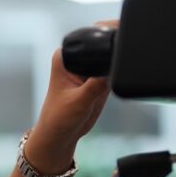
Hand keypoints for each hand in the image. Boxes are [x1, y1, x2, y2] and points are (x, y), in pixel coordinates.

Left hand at [25, 20, 115, 169]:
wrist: (61, 136)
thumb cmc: (59, 118)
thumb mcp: (79, 101)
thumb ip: (96, 85)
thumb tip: (112, 69)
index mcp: (65, 56)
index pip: (89, 40)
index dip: (104, 42)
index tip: (110, 56)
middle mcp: (77, 58)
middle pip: (103, 47)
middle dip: (111, 57)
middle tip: (103, 82)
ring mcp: (89, 69)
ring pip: (111, 60)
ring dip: (114, 69)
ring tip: (101, 91)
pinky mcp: (99, 80)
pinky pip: (114, 73)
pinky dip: (116, 78)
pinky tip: (109, 92)